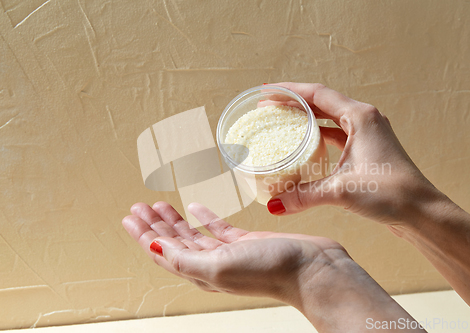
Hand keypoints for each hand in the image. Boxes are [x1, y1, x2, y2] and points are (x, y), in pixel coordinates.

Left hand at [121, 201, 346, 300]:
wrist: (313, 270)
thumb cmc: (270, 271)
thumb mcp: (221, 266)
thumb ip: (186, 260)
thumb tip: (154, 249)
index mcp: (202, 272)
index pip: (164, 253)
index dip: (144, 236)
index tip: (129, 217)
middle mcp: (212, 263)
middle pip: (174, 243)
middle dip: (155, 225)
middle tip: (139, 206)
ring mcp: (229, 252)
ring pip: (193, 235)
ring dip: (175, 220)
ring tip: (160, 204)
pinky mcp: (246, 241)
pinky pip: (218, 228)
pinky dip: (204, 216)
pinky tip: (195, 206)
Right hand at [268, 82, 441, 227]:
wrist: (421, 211)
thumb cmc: (391, 193)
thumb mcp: (341, 190)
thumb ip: (304, 195)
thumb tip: (274, 205)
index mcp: (360, 117)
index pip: (317, 94)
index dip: (290, 91)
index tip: (268, 92)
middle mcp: (365, 120)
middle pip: (322, 103)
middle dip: (294, 104)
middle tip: (268, 108)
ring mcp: (368, 135)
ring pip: (330, 120)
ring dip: (307, 120)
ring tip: (282, 123)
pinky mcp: (368, 150)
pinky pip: (338, 136)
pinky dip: (319, 138)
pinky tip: (305, 147)